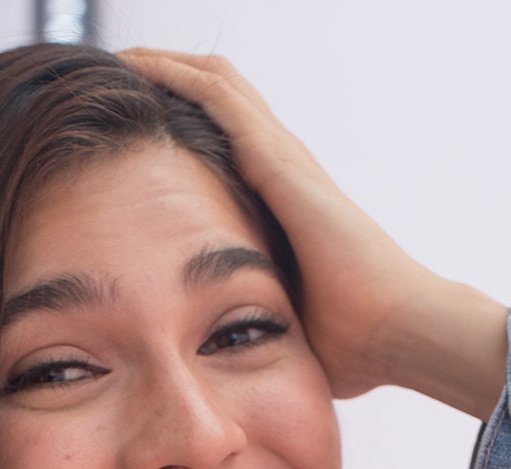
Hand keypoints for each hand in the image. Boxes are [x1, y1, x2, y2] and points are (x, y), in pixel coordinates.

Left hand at [117, 49, 509, 421]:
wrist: (397, 330)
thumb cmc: (356, 345)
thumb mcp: (286, 328)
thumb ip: (258, 326)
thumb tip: (228, 368)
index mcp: (285, 202)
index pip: (228, 142)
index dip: (184, 122)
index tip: (132, 132)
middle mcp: (285, 167)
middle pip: (219, 97)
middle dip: (167, 79)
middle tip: (114, 76)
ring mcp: (285, 157)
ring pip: (215, 82)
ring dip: (164, 65)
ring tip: (116, 58)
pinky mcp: (280, 159)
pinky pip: (218, 97)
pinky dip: (175, 75)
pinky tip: (136, 68)